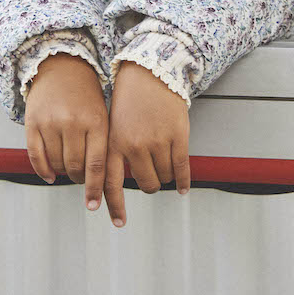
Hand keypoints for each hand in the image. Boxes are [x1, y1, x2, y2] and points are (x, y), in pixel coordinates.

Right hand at [23, 53, 109, 213]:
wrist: (61, 65)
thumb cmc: (87, 95)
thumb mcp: (103, 114)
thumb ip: (103, 144)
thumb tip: (105, 183)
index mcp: (96, 121)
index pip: (97, 165)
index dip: (95, 189)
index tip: (93, 206)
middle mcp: (73, 122)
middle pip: (75, 167)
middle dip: (80, 179)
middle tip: (82, 179)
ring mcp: (51, 122)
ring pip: (56, 164)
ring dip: (63, 173)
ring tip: (68, 170)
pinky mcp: (32, 122)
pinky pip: (35, 156)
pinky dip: (43, 170)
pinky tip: (50, 175)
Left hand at [103, 61, 191, 227]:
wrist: (151, 71)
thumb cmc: (129, 99)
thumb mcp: (112, 125)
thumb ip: (113, 153)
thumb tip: (111, 185)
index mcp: (113, 143)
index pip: (110, 183)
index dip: (114, 205)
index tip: (117, 222)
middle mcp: (134, 145)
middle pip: (145, 184)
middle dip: (150, 184)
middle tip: (151, 176)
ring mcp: (157, 141)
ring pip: (164, 177)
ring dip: (165, 176)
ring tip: (163, 162)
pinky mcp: (177, 136)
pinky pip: (181, 169)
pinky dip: (183, 182)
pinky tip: (183, 188)